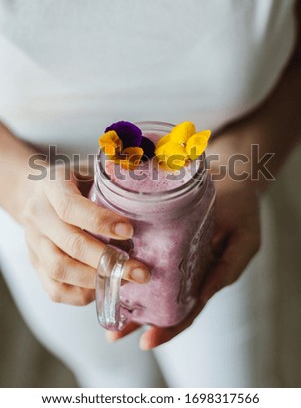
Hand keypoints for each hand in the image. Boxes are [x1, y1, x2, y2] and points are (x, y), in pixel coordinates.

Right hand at [21, 164, 149, 305]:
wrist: (31, 192)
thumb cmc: (70, 180)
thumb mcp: (86, 169)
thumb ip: (109, 180)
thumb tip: (147, 198)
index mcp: (51, 187)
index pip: (70, 207)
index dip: (100, 222)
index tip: (130, 231)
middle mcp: (38, 216)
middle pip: (70, 244)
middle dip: (108, 261)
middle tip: (140, 271)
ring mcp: (34, 243)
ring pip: (61, 270)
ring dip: (97, 280)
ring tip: (125, 280)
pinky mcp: (35, 264)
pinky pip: (55, 289)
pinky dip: (81, 295)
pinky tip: (104, 288)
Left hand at [107, 126, 260, 348]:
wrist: (233, 178)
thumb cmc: (242, 212)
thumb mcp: (244, 242)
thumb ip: (228, 269)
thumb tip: (203, 295)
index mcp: (204, 278)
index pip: (185, 311)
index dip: (168, 329)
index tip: (146, 342)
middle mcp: (183, 270)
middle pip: (159, 302)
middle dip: (136, 319)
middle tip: (112, 334)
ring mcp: (170, 252)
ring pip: (144, 278)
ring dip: (124, 292)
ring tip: (101, 304)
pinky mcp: (158, 230)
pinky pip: (140, 248)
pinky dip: (124, 257)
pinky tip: (105, 263)